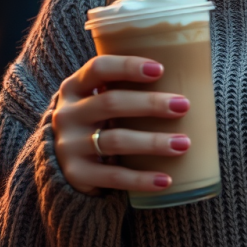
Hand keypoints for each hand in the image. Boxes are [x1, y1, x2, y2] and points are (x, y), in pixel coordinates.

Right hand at [52, 55, 190, 195]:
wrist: (62, 159)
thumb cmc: (96, 118)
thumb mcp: (98, 97)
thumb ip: (123, 86)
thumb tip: (184, 75)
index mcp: (74, 87)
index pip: (99, 68)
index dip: (128, 66)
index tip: (160, 69)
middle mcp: (67, 114)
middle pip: (111, 103)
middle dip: (150, 104)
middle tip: (183, 106)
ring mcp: (69, 145)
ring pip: (115, 140)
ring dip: (152, 142)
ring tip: (183, 143)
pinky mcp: (76, 174)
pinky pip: (113, 176)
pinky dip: (141, 179)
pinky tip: (165, 180)